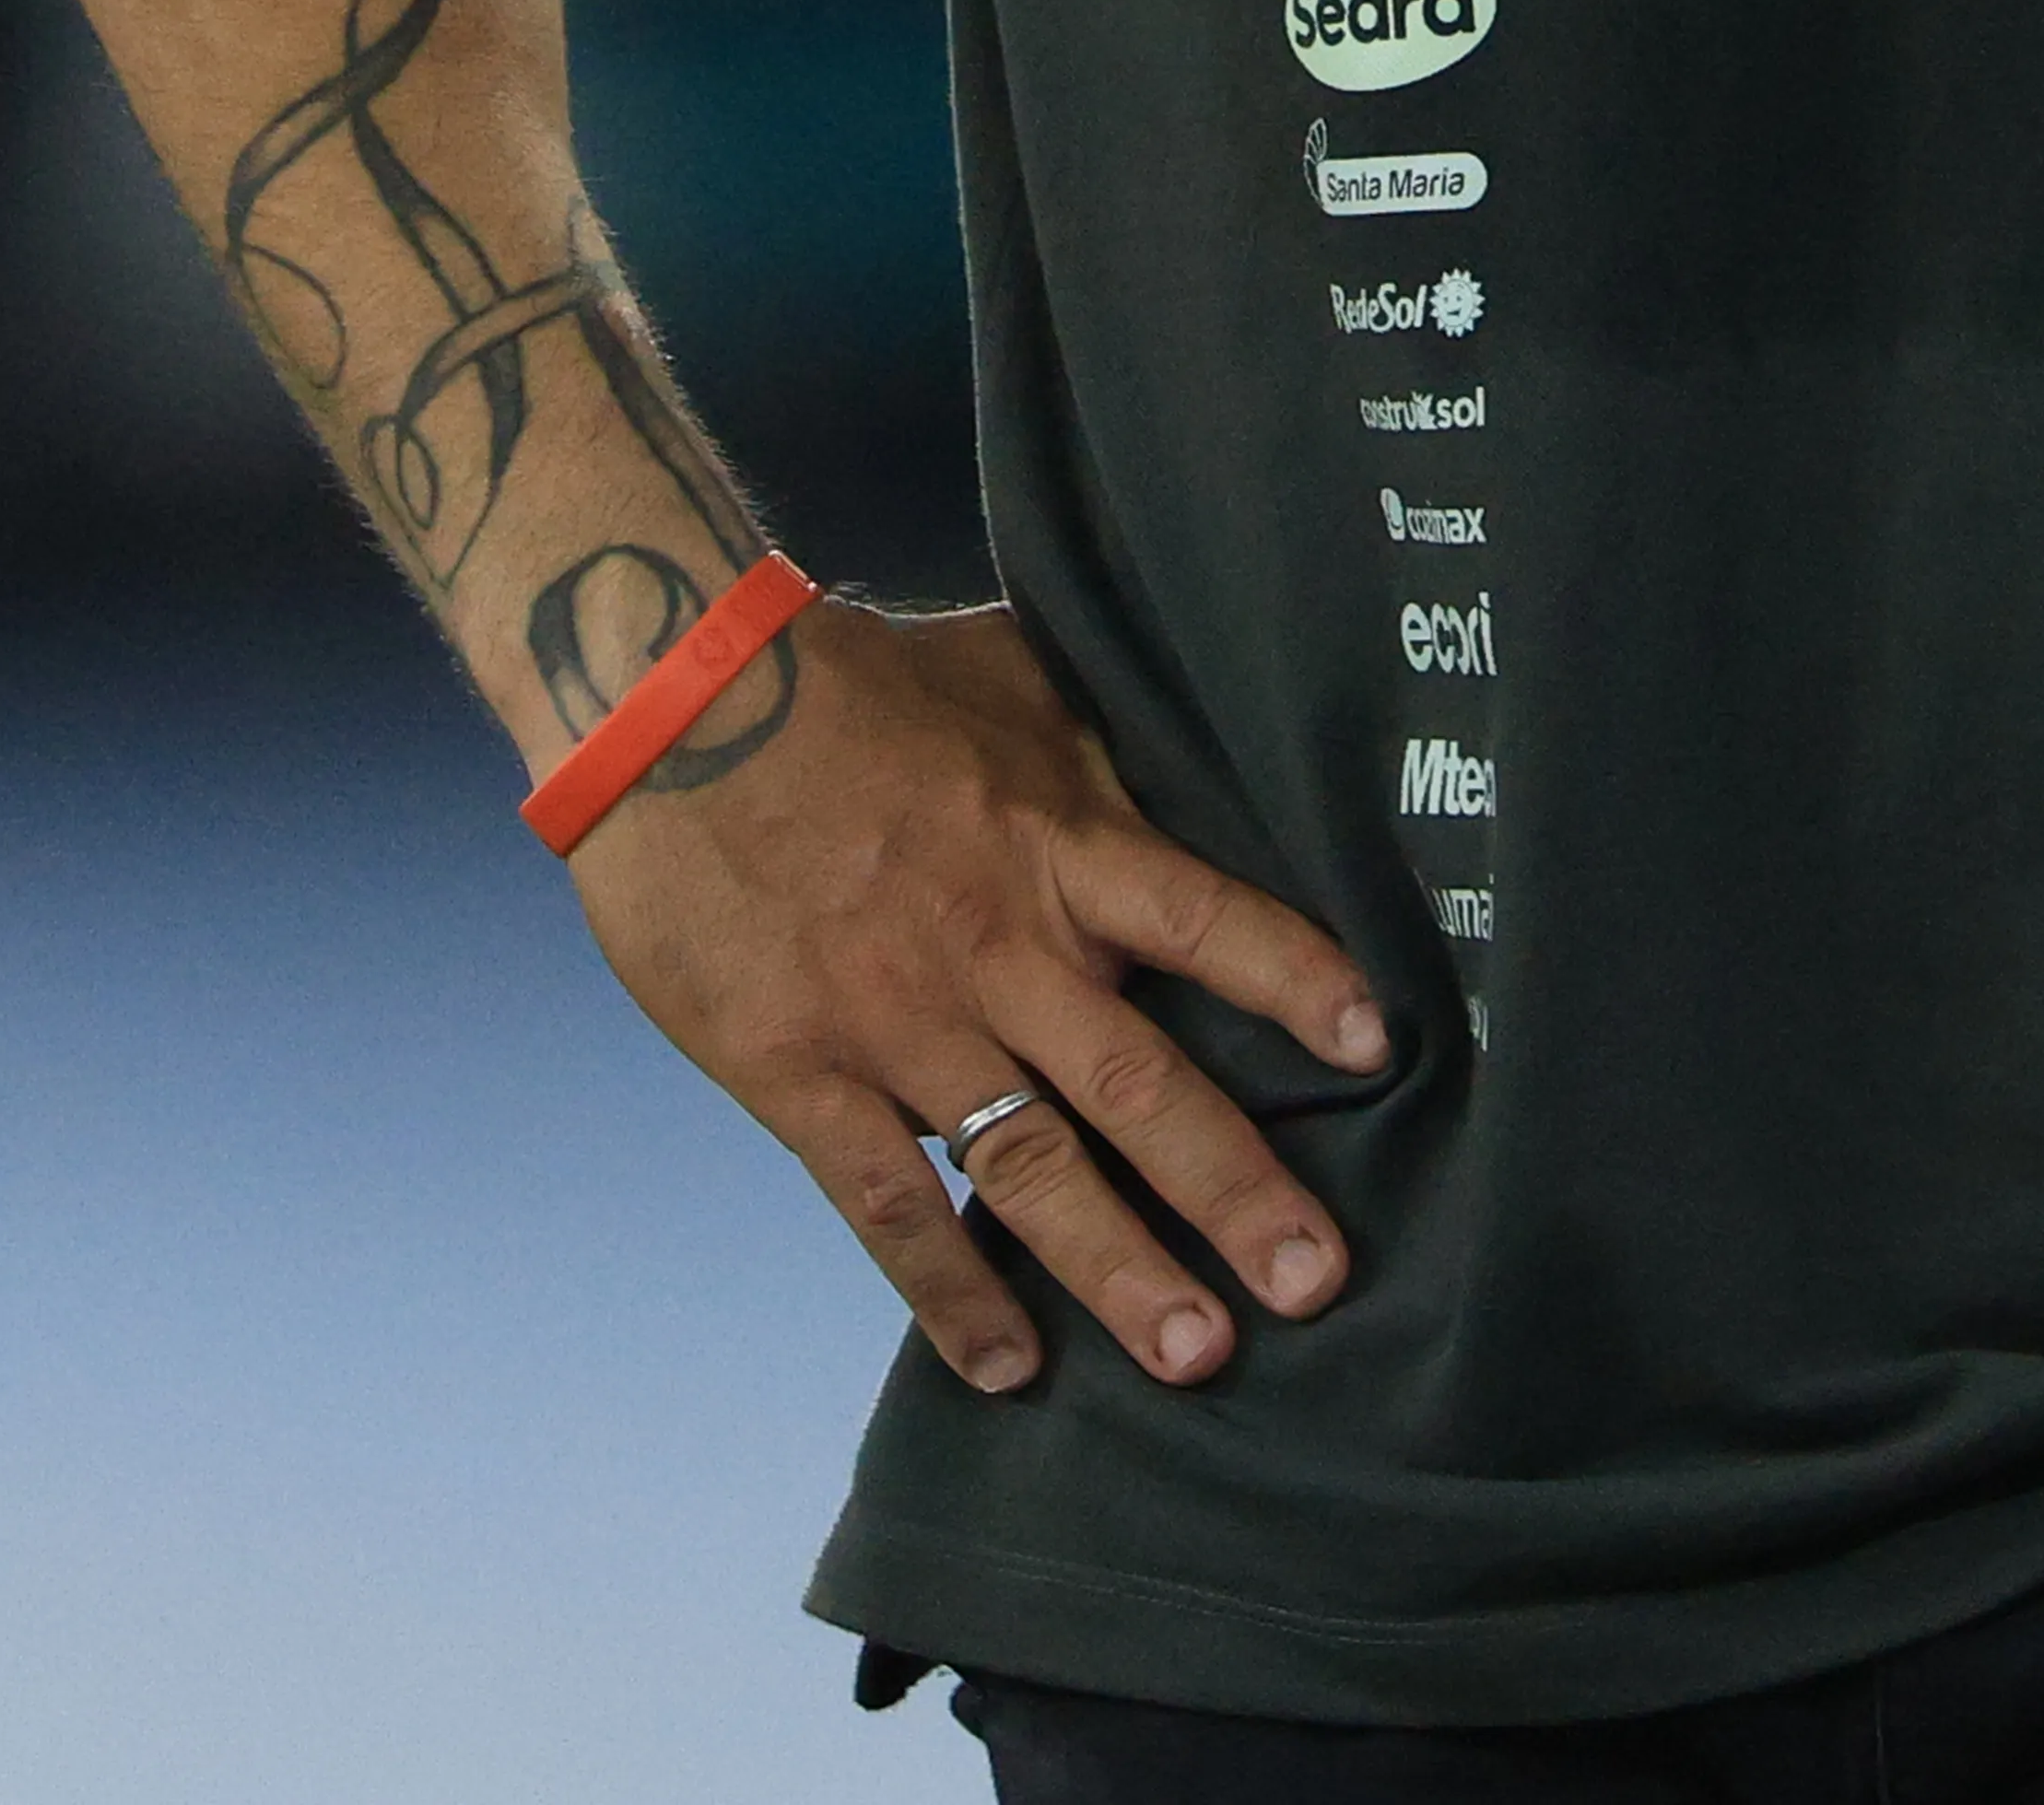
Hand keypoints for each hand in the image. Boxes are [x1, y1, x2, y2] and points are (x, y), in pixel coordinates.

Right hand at [563, 594, 1394, 1396]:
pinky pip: (886, 1203)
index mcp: (1055, 843)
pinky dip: (946, 1292)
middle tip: (1318, 1282)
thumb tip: (1192, 754)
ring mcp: (899, 1023)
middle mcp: (996, 947)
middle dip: (1233, 1188)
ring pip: (1029, 1165)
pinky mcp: (802, 1075)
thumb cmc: (845, 679)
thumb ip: (1096, 740)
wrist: (666, 700)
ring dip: (1116, 1266)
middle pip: (1137, 1082)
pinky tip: (1005, 1367)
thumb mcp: (1000, 674)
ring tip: (1197, 1354)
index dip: (1292, 977)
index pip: (1202, 919)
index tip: (1377, 1044)